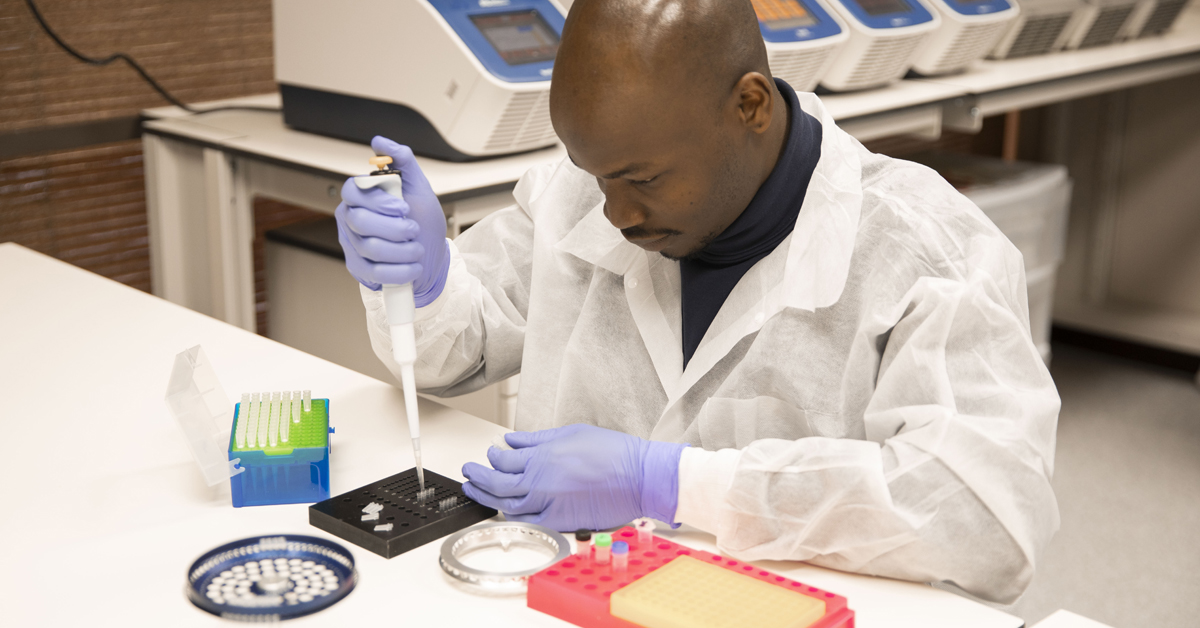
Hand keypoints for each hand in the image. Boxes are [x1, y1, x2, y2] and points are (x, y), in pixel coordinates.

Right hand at [335, 136, 449, 305]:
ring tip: (417, 249)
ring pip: (369, 247)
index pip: (353, 191)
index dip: (378, 200)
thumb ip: (402, 162)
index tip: (402, 207)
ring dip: (402, 250)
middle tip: (413, 229)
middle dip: (393, 227)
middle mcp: (352, 220)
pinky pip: (375, 273)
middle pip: (359, 221)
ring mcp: (354, 246)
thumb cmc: (422, 223)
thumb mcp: (419, 188)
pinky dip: (400, 271)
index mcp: (362, 198)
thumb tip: (380, 142)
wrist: (433, 258)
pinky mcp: (361, 270)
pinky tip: (414, 266)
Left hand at [461, 424, 686, 531]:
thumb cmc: (613, 453)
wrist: (638, 477)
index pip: (504, 459)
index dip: (492, 456)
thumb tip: (513, 440)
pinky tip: (505, 509)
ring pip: (506, 504)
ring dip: (486, 497)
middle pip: (497, 483)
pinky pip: (526, 521)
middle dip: (477, 477)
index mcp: (542, 455)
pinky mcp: (559, 521)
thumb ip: (537, 439)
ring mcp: (547, 503)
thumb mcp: (571, 433)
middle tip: (468, 472)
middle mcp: (539, 481)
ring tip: (476, 491)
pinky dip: (511, 515)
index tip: (489, 454)